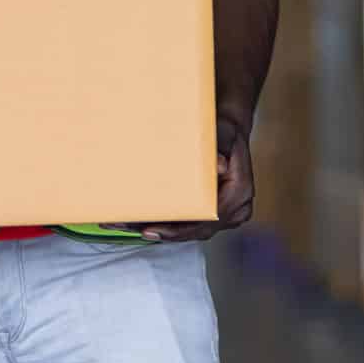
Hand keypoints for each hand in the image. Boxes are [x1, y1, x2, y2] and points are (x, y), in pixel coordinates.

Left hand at [105, 117, 254, 243]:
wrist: (229, 132)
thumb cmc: (224, 130)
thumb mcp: (224, 132)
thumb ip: (222, 145)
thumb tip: (220, 165)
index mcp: (239, 193)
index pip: (208, 220)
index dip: (179, 229)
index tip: (153, 230)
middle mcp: (234, 210)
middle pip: (194, 230)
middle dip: (161, 232)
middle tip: (129, 227)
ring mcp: (224, 215)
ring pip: (188, 230)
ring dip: (157, 229)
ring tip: (125, 224)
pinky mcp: (211, 213)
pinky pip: (187, 223)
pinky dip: (163, 222)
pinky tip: (137, 220)